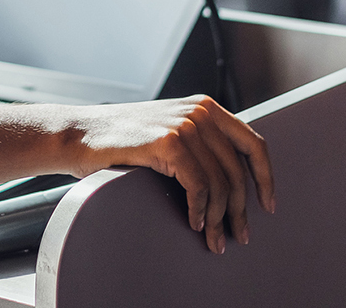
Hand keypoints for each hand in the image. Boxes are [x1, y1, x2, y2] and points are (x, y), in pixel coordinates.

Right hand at [68, 96, 274, 253]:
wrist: (78, 135)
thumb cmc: (120, 142)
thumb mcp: (169, 132)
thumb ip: (200, 144)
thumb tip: (232, 182)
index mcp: (205, 107)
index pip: (253, 143)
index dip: (265, 178)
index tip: (268, 205)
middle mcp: (200, 111)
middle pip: (237, 170)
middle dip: (240, 210)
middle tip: (238, 235)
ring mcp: (184, 124)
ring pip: (220, 183)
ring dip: (218, 218)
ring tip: (213, 239)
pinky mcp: (169, 141)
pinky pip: (199, 186)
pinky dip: (200, 210)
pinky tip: (194, 222)